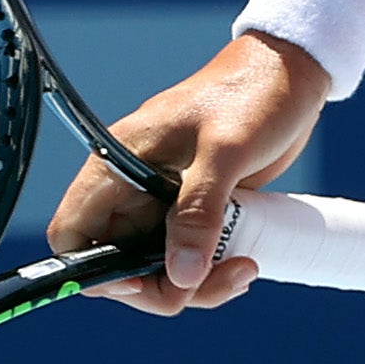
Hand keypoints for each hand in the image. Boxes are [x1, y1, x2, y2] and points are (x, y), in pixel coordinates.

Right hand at [45, 31, 326, 316]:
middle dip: (160, 288)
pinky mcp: (196, 212)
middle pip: (118, 266)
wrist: (292, 75)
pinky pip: (189, 260)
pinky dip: (210, 273)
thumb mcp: (224, 150)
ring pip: (157, 270)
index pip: (72, 231)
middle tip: (207, 283)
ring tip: (243, 270)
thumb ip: (198, 211)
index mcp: (118, 163)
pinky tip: (244, 263)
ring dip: (194, 285)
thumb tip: (181, 275)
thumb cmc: (251, 94)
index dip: (91, 270)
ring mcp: (165, 204)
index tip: (141, 282)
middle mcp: (134, 189)